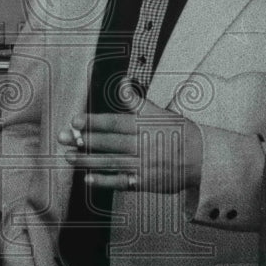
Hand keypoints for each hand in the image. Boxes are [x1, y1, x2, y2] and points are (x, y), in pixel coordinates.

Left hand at [59, 87, 203, 192]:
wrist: (203, 158)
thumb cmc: (180, 133)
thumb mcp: (160, 113)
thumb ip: (137, 101)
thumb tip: (124, 83)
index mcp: (144, 126)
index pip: (114, 123)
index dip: (93, 122)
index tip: (75, 121)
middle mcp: (142, 145)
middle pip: (108, 142)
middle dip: (83, 140)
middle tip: (63, 138)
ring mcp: (143, 165)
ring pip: (111, 162)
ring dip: (87, 160)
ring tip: (68, 157)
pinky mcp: (145, 182)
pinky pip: (122, 182)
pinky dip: (105, 181)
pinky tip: (88, 178)